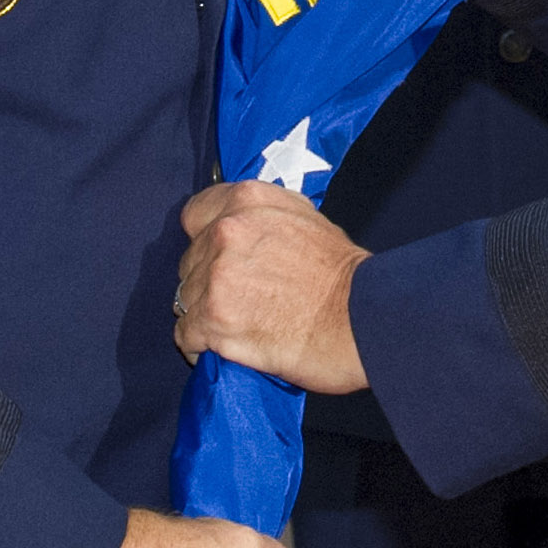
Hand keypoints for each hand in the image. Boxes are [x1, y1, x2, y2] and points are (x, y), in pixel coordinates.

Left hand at [175, 182, 371, 393]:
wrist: (362, 319)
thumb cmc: (344, 276)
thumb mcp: (305, 217)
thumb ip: (262, 217)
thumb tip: (237, 226)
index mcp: (247, 201)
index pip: (194, 215)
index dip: (204, 239)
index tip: (216, 257)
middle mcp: (225, 232)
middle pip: (190, 261)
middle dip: (207, 281)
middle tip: (239, 299)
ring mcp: (216, 277)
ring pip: (185, 300)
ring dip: (205, 315)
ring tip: (237, 326)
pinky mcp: (214, 320)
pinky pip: (186, 336)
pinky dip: (201, 346)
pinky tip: (227, 347)